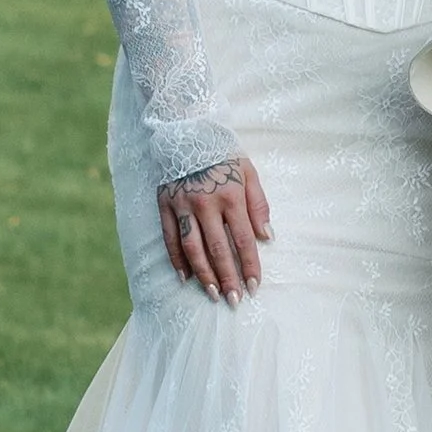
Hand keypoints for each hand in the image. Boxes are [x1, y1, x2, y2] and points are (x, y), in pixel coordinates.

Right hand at [158, 157, 271, 304]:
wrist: (187, 130)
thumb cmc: (223, 153)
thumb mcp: (248, 172)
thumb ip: (258, 205)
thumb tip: (267, 237)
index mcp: (230, 195)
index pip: (243, 239)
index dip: (250, 265)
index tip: (255, 286)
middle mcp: (206, 203)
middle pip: (218, 249)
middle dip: (228, 278)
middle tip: (234, 300)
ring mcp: (183, 205)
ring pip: (193, 248)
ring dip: (204, 275)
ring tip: (212, 294)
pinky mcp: (165, 204)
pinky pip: (170, 238)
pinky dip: (177, 260)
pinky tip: (185, 278)